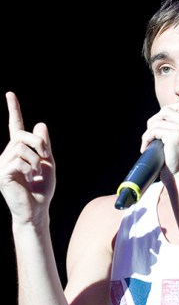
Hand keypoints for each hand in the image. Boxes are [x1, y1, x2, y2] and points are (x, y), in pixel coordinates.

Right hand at [0, 92, 55, 222]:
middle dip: (38, 142)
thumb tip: (40, 123)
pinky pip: (18, 161)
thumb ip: (44, 145)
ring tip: (36, 173)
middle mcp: (8, 155)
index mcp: (19, 151)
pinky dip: (30, 168)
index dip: (13, 110)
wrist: (37, 210)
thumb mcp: (48, 163)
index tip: (10, 94)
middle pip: (21, 135)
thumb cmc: (42, 189)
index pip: (15, 127)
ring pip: (21, 148)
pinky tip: (30, 178)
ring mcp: (3, 165)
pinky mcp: (2, 175)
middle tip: (46, 156)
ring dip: (35, 159)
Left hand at [141, 99, 178, 178]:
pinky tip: (145, 148)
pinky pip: (154, 130)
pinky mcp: (176, 135)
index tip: (158, 127)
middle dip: (155, 120)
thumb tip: (164, 117)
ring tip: (147, 143)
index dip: (166, 113)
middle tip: (150, 135)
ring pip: (159, 120)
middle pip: (168, 110)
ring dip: (149, 131)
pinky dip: (146, 138)